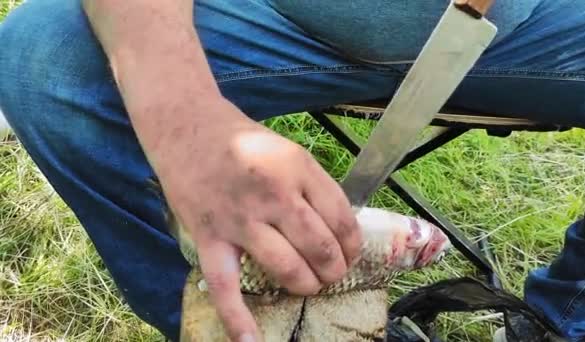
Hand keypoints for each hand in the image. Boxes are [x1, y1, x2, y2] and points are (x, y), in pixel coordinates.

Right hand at [153, 99, 361, 340]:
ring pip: (287, 267)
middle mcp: (274, 194)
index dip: (353, 244)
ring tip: (310, 286)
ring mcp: (240, 219)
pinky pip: (226, 286)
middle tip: (332, 273)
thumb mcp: (287, 150)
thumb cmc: (239, 137)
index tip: (352, 252)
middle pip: (320, 247)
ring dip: (306, 285)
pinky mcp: (210, 237)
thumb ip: (312, 186)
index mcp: (298, 168)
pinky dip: (238, 319)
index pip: (341, 218)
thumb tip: (336, 226)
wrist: (185, 126)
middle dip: (334, 269)